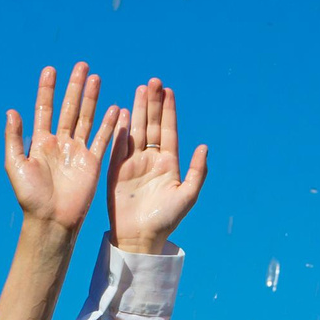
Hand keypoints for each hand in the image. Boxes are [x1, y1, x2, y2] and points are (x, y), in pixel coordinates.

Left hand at [5, 64, 116, 232]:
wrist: (51, 220)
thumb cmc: (31, 196)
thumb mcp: (16, 165)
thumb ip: (14, 138)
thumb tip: (12, 111)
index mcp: (41, 142)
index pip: (45, 108)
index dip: (47, 89)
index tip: (51, 70)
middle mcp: (61, 143)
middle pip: (69, 108)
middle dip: (75, 87)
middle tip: (82, 66)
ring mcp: (78, 152)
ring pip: (86, 118)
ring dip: (91, 99)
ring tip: (96, 77)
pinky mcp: (93, 163)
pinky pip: (102, 139)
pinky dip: (108, 124)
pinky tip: (114, 108)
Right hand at [107, 79, 207, 254]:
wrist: (139, 237)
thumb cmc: (165, 220)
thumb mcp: (187, 196)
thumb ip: (197, 171)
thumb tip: (204, 146)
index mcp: (169, 164)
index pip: (168, 131)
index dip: (168, 111)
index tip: (169, 91)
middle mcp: (151, 160)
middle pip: (152, 125)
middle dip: (153, 103)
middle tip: (154, 81)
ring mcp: (132, 163)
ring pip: (136, 130)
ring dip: (138, 110)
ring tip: (141, 89)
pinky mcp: (115, 170)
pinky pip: (118, 145)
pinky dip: (120, 128)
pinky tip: (122, 112)